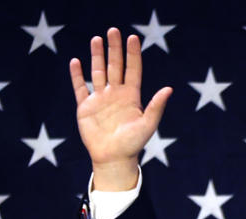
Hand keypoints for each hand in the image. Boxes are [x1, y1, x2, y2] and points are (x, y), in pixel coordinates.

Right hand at [69, 28, 172, 190]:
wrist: (113, 159)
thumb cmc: (133, 144)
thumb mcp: (148, 124)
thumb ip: (157, 106)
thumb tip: (169, 89)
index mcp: (132, 96)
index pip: (133, 69)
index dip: (133, 54)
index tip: (133, 38)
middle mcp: (116, 94)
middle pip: (115, 66)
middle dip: (114, 48)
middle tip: (113, 31)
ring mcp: (100, 99)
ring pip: (98, 72)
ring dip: (97, 56)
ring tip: (96, 39)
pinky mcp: (85, 108)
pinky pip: (80, 88)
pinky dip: (77, 75)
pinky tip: (76, 62)